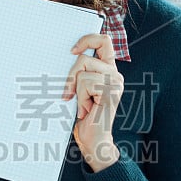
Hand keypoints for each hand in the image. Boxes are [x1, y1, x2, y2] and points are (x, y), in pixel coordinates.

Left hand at [63, 34, 123, 171]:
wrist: (93, 141)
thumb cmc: (83, 117)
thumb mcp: (80, 90)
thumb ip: (79, 73)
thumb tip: (65, 56)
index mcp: (108, 70)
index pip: (104, 41)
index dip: (87, 39)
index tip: (72, 51)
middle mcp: (115, 74)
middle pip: (85, 58)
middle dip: (71, 76)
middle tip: (69, 93)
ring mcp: (115, 82)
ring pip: (82, 72)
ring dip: (75, 90)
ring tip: (83, 105)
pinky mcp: (111, 91)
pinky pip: (85, 83)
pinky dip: (80, 98)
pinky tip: (86, 110)